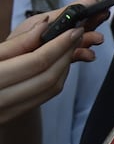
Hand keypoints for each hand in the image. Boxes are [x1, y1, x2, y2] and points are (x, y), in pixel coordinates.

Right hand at [0, 1, 107, 123]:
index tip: (74, 31)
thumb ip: (17, 42)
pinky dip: (57, 78)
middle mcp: (0, 100)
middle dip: (67, 53)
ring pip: (50, 88)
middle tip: (76, 36)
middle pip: (48, 77)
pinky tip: (58, 64)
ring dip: (65, 65)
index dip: (60, 44)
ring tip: (69, 47)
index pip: (37, 62)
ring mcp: (7, 112)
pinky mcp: (12, 116)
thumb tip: (44, 27)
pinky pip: (44, 97)